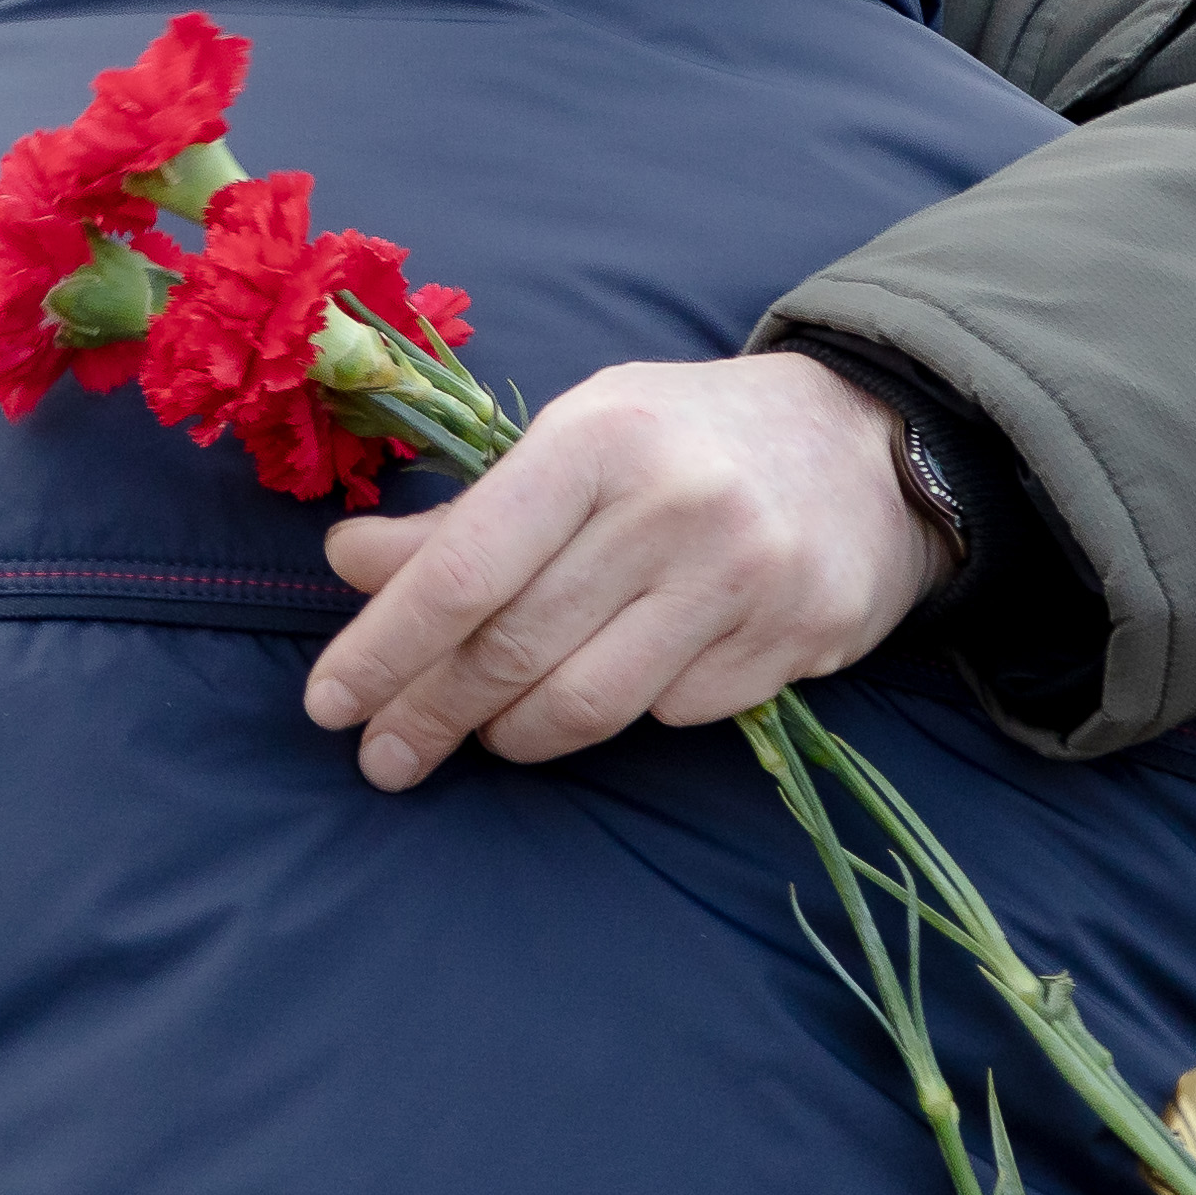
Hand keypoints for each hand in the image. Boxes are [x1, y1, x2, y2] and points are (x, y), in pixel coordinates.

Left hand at [303, 351, 950, 792]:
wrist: (866, 443)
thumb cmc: (686, 438)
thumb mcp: (576, 440)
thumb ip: (465, 515)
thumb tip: (348, 564)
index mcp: (601, 438)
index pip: (467, 567)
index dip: (386, 645)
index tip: (328, 703)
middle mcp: (674, 507)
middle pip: (515, 649)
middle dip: (429, 713)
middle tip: (383, 756)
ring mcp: (744, 581)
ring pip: (585, 703)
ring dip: (511, 734)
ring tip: (482, 734)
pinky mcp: (796, 641)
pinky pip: (670, 713)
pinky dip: (622, 712)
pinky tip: (613, 682)